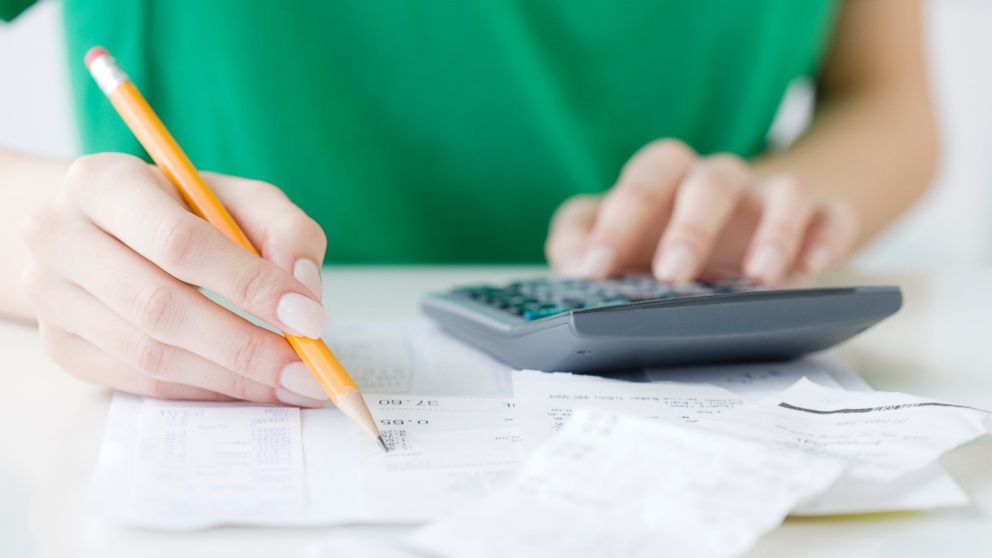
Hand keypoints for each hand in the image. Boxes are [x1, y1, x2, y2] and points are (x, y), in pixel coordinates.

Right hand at [21, 153, 330, 405]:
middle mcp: (59, 236)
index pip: (178, 243)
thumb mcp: (237, 197)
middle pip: (159, 308)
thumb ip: (284, 230)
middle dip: (246, 347)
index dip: (248, 285)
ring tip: (289, 385)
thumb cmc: (178, 208)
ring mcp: (50, 297)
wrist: (94, 226)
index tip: (308, 319)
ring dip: (230, 378)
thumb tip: (304, 291)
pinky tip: (248, 387)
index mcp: (103, 182)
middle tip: (307, 371)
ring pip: (150, 355)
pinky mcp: (59, 345)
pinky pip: (140, 382)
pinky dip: (203, 389)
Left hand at [546, 140, 858, 283]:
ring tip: (758, 278)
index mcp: (667, 178)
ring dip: (774, 231)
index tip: (596, 267)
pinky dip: (828, 236)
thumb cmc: (651, 239)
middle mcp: (720, 182)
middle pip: (712, 182)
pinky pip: (834, 216)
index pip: (646, 179)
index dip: (619, 219)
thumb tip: (572, 259)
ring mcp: (770, 201)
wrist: (718, 240)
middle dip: (691, 228)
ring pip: (785, 192)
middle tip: (672, 276)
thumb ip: (577, 239)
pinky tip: (812, 268)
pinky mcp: (815, 223)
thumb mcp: (606, 240)